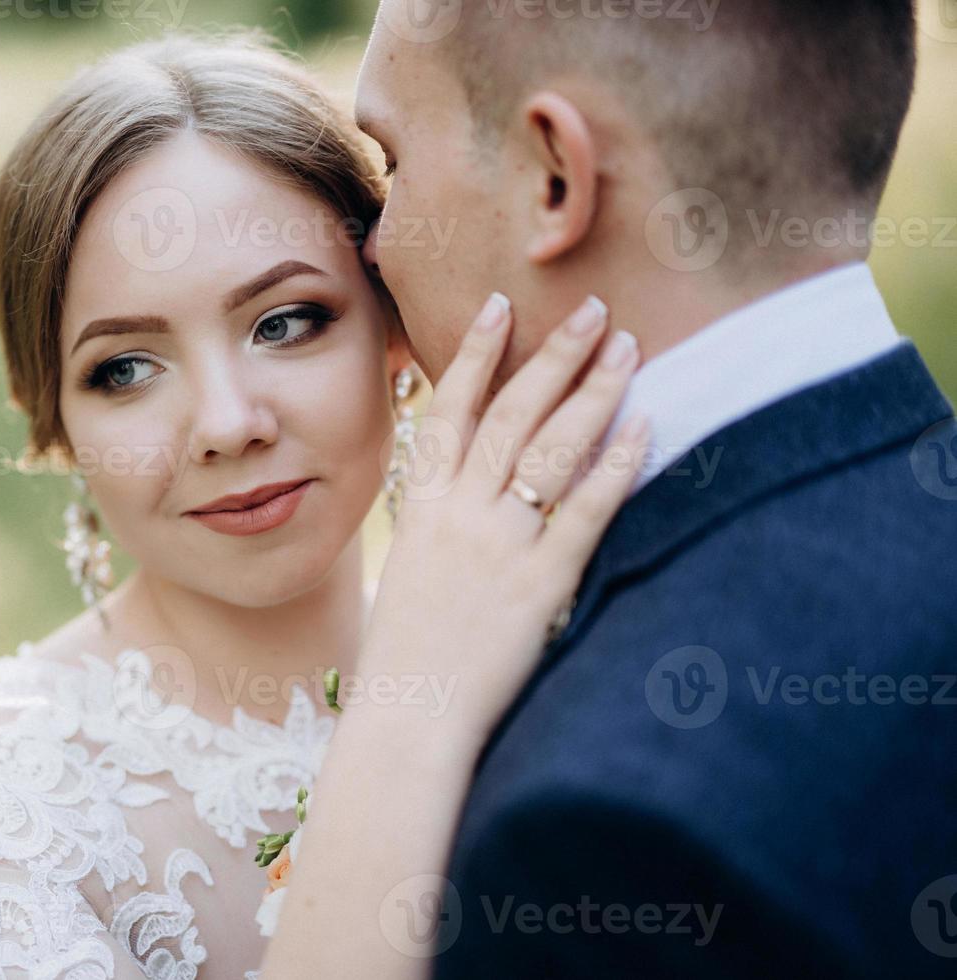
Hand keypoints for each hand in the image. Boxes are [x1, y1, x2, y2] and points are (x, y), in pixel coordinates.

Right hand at [364, 292, 647, 745]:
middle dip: (551, 355)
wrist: (409, 717)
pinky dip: (616, 465)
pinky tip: (645, 425)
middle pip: (509, 413)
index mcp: (421, 509)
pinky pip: (585, 511)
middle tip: (590, 309)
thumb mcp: (406, 575)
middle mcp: (458, 514)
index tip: (498, 307)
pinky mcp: (539, 585)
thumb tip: (465, 496)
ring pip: (549, 447)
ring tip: (624, 346)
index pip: (447, 412)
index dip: (473, 355)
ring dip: (591, 390)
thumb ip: (436, 527)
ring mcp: (498, 546)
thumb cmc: (404, 658)